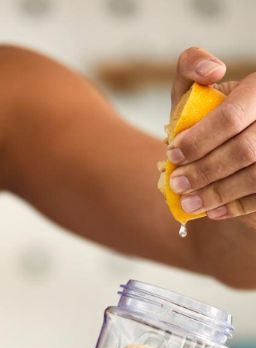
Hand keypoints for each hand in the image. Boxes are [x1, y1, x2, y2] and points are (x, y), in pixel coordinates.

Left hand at [166, 47, 255, 226]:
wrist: (228, 139)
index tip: (173, 154)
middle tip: (177, 184)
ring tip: (189, 202)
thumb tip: (212, 70)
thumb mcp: (196, 87)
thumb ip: (191, 68)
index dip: (198, 141)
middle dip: (204, 171)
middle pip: (244, 150)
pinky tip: (214, 211)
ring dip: (218, 193)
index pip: (230, 118)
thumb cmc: (207, 113)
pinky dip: (237, 206)